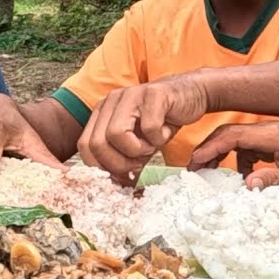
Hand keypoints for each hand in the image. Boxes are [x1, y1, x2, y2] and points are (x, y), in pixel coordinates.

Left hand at [79, 73, 210, 184]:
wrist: (192, 95)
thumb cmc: (162, 121)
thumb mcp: (137, 143)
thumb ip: (121, 158)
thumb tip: (114, 185)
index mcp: (103, 112)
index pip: (85, 145)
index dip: (101, 167)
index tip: (121, 177)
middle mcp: (112, 101)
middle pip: (97, 143)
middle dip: (119, 164)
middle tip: (139, 164)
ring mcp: (131, 94)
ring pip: (116, 134)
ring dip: (137, 150)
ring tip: (152, 146)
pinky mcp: (153, 94)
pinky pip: (149, 128)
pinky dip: (160, 138)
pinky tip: (166, 131)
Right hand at [187, 121, 278, 193]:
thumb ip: (275, 180)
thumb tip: (247, 183)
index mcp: (273, 136)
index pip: (234, 136)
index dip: (212, 147)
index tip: (196, 162)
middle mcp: (268, 131)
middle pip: (229, 134)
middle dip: (208, 150)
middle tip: (193, 169)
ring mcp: (268, 135)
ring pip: (235, 140)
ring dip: (220, 155)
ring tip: (209, 173)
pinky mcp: (271, 142)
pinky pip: (246, 148)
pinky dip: (237, 160)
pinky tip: (242, 178)